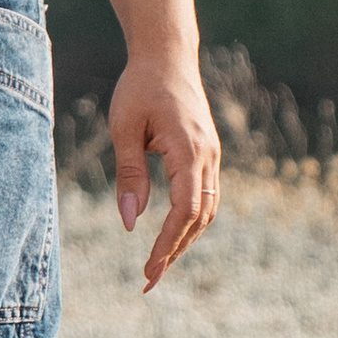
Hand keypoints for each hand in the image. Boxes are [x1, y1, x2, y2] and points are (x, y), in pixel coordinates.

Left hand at [109, 50, 221, 287]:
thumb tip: (131, 222)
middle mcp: (209, 156)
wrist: (167, 57)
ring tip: (158, 265)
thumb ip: (129, 174)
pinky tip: (172, 235)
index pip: (185, 210)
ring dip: (185, 240)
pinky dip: (191, 221)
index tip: (148, 270)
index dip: (167, 244)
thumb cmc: (139, 88)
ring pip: (207, 210)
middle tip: (148, 281)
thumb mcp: (124, 128)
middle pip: (200, 218)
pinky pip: (206, 196)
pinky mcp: (208, 154)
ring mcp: (213, 156)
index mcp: (188, 150)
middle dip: (175, 252)